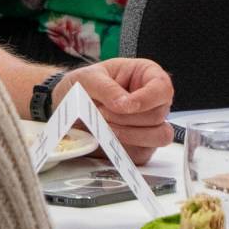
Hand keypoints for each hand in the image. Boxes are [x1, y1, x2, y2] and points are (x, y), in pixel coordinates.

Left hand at [57, 58, 175, 162]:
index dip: (147, 98)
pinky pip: (145, 152)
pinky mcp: (142, 146)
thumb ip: (106, 87)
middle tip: (101, 112)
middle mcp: (153, 101)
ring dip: (130, 134)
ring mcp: (150, 125)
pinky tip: (106, 137)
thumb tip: (124, 104)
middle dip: (128, 117)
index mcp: (145, 76)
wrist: (66, 110)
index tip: (124, 105)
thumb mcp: (87, 78)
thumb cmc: (81, 86)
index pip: (162, 87)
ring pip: (160, 135)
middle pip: (159, 114)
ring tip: (104, 125)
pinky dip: (124, 147)